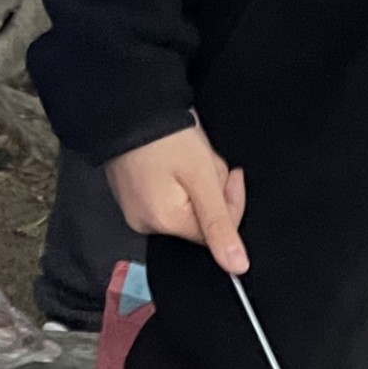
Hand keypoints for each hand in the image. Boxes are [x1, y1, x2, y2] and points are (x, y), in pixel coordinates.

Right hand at [105, 123, 247, 272]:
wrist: (130, 101)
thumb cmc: (166, 135)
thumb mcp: (203, 177)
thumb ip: (220, 225)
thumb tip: (237, 268)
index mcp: (164, 223)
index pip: (215, 233)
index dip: (230, 202)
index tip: (232, 173)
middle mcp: (145, 223)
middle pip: (199, 219)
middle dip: (212, 190)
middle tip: (206, 160)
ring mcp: (135, 208)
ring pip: (185, 205)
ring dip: (197, 182)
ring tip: (189, 155)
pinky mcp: (131, 194)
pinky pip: (167, 195)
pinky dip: (178, 178)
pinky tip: (175, 158)